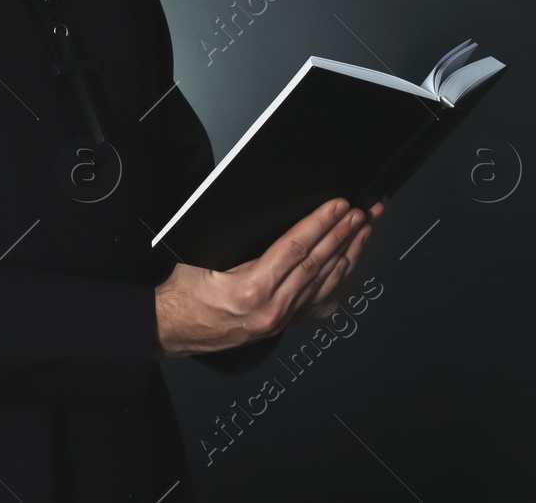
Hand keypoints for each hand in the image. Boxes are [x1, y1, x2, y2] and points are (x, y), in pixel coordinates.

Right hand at [154, 197, 383, 357]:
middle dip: (344, 234)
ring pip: (324, 283)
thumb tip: (268, 211)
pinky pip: (319, 302)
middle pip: (317, 264)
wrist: (169, 329)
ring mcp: (279, 321)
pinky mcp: (281, 326)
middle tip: (364, 212)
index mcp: (250, 289)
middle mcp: (271, 309)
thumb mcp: (203, 257)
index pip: (296, 249)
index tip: (339, 206)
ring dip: (349, 254)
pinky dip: (338, 281)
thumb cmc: (182, 293)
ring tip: (365, 231)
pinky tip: (351, 264)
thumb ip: (239, 240)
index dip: (321, 224)